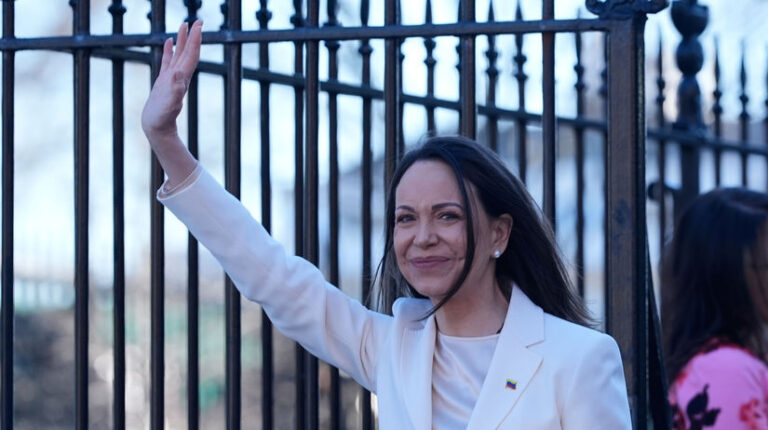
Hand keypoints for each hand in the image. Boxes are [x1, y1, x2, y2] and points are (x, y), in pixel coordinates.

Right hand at [141, 20, 201, 141]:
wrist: (157, 128)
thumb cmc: (162, 118)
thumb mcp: (169, 104)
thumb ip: (175, 91)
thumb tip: (179, 76)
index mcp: (181, 78)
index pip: (191, 55)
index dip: (196, 40)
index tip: (199, 25)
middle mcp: (179, 76)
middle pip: (188, 52)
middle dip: (193, 36)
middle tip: (198, 20)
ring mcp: (171, 77)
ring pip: (178, 54)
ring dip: (182, 40)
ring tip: (183, 24)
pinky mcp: (163, 81)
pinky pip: (167, 61)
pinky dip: (169, 50)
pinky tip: (168, 41)